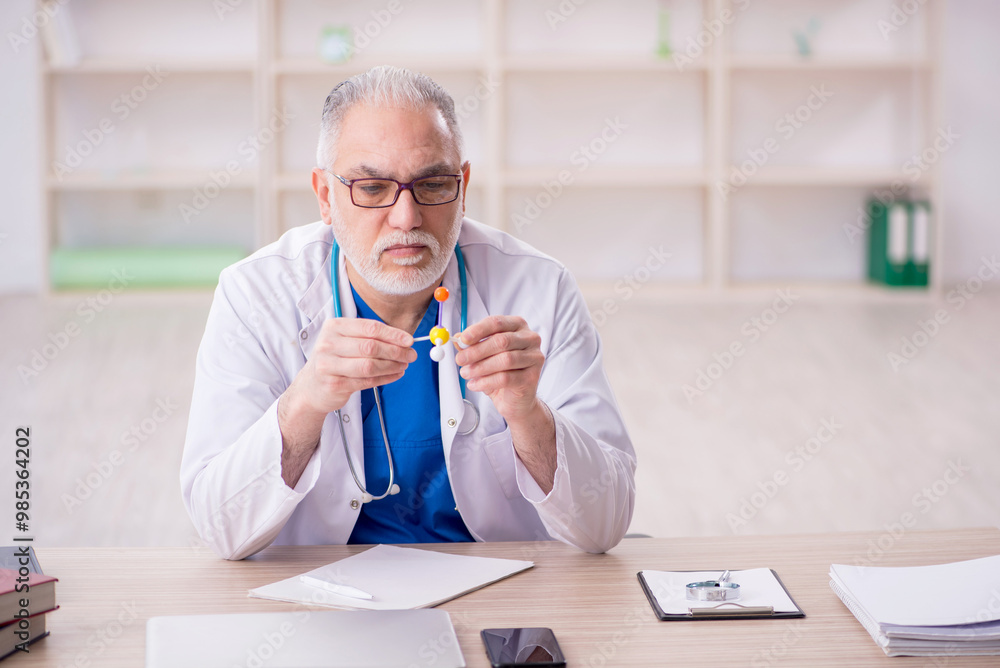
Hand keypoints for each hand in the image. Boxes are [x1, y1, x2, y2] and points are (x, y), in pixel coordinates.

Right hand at [287, 318, 415, 417]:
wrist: (311, 386)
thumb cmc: (334, 359)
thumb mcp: (345, 340)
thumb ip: (369, 337)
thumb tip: (403, 339)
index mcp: (334, 327)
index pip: (370, 328)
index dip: (393, 334)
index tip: (409, 340)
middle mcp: (329, 343)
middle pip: (371, 347)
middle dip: (396, 351)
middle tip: (411, 355)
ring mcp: (329, 365)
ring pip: (370, 365)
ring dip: (392, 366)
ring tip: (404, 365)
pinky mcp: (335, 384)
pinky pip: (367, 380)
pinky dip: (385, 378)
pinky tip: (395, 374)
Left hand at [454, 315, 544, 422]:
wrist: (515, 399)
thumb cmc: (501, 372)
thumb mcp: (483, 356)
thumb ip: (472, 345)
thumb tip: (458, 339)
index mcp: (518, 326)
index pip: (497, 323)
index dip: (478, 330)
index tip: (462, 339)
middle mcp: (530, 338)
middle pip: (502, 341)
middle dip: (477, 351)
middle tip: (460, 359)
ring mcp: (534, 358)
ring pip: (505, 360)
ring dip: (480, 367)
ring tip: (466, 373)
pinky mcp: (532, 377)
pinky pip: (506, 378)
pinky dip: (486, 381)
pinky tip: (475, 384)